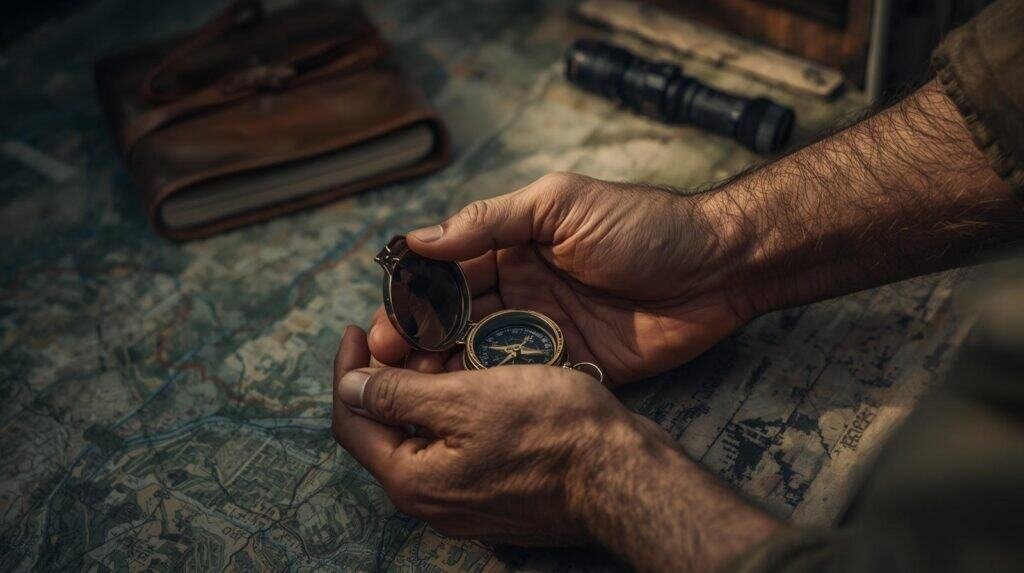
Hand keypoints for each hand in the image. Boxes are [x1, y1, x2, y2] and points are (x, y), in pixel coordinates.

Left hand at [332, 326, 782, 565]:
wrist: (624, 476)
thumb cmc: (550, 430)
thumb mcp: (466, 399)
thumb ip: (398, 394)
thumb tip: (348, 387)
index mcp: (411, 478)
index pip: (351, 420)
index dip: (349, 368)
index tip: (360, 328)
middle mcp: (432, 500)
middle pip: (389, 428)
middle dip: (391, 375)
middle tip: (410, 332)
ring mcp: (467, 503)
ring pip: (428, 435)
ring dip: (428, 388)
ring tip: (448, 345)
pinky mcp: (498, 496)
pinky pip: (461, 447)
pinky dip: (459, 409)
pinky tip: (481, 377)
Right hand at [369, 172, 751, 384]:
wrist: (718, 267)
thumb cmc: (641, 224)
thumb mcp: (559, 205)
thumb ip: (489, 221)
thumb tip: (419, 239)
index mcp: (511, 245)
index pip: (446, 274)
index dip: (411, 300)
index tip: (384, 327)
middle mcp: (520, 288)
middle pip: (453, 319)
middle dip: (418, 342)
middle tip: (389, 367)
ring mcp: (544, 329)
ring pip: (479, 354)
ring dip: (445, 370)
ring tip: (416, 389)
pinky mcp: (572, 365)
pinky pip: (521, 380)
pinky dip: (491, 392)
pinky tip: (465, 404)